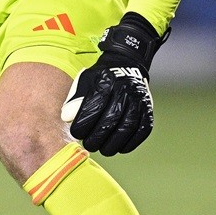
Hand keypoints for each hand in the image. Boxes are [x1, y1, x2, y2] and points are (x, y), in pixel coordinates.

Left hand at [61, 13, 167, 155]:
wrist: (126, 64)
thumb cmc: (100, 78)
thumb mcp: (84, 81)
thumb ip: (74, 99)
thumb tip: (66, 118)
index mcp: (106, 80)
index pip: (94, 105)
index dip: (84, 122)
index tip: (76, 133)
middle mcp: (125, 89)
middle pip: (111, 118)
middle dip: (97, 136)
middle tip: (88, 145)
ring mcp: (139, 99)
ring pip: (128, 126)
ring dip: (114, 142)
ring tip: (102, 149)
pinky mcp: (149, 109)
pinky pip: (143, 129)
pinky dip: (131, 142)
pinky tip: (120, 148)